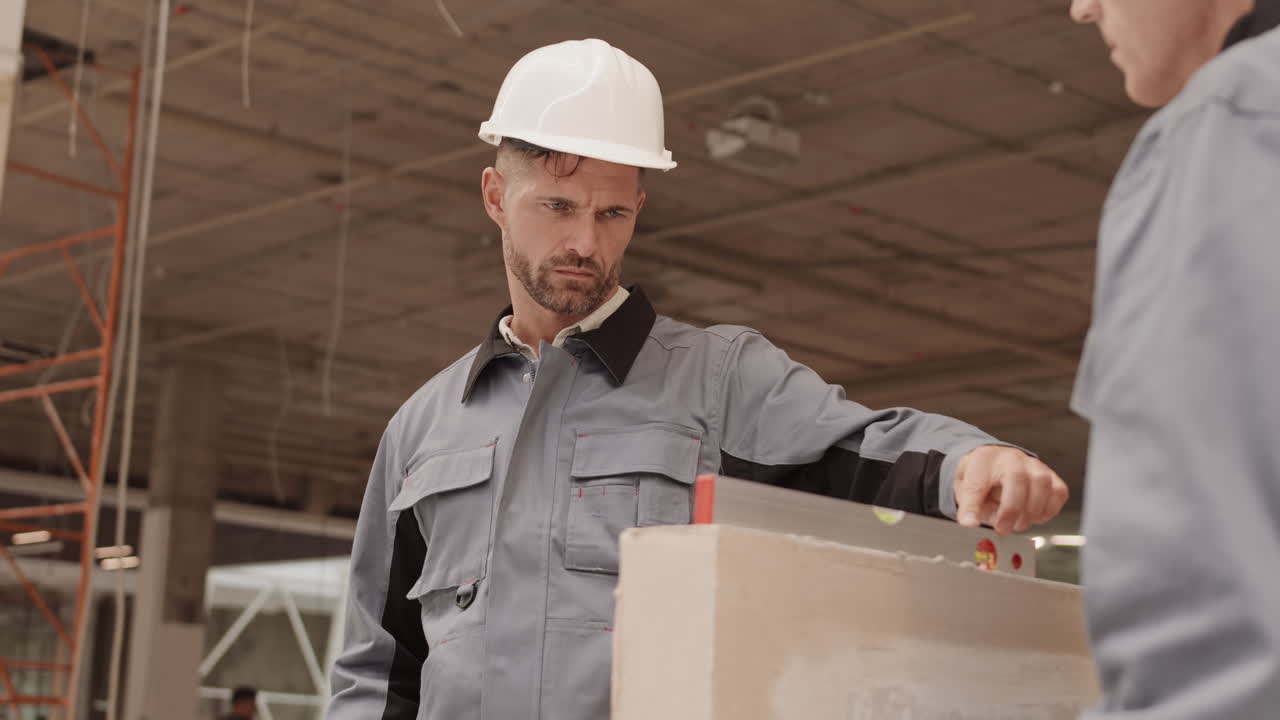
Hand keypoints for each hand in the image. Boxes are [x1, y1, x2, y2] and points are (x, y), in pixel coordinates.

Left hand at [954, 445, 1068, 534]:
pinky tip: (1034, 517)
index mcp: (983, 460)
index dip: (973, 504)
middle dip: (1011, 509)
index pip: (977, 480)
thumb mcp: (965, 490)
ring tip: (1018, 524)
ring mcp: (1034, 465)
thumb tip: (970, 524)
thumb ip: (968, 506)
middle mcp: (1011, 458)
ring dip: (1031, 511)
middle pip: (1017, 478)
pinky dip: (1048, 510)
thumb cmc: (982, 478)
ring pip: (1042, 484)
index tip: (971, 523)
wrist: (998, 465)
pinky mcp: (1051, 476)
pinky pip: (1058, 492)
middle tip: (1003, 528)